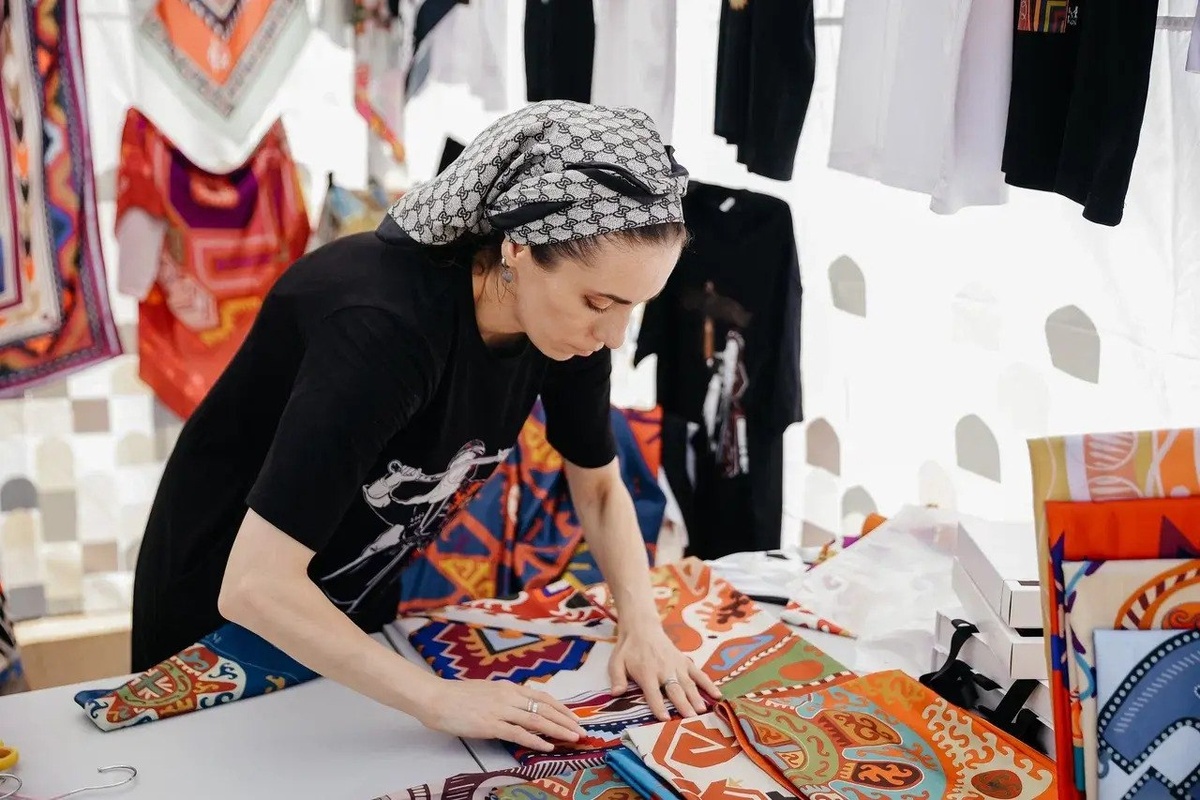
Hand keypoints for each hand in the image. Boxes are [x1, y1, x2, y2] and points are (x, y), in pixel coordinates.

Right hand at [413, 677, 587, 751]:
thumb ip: (504, 697)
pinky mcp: (491, 725)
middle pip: (544, 708)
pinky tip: (547, 747)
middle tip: (580, 730)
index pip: (541, 697)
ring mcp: (500, 710)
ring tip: (572, 738)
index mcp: (508, 687)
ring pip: (536, 720)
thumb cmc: (457, 695)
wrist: (436, 697)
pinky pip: (518, 734)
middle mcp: (508, 696)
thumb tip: (518, 706)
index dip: (560, 708)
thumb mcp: (487, 691)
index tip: (574, 717)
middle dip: (565, 720)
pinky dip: (535, 740)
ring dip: (557, 730)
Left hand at [608, 620, 722, 720]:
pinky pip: (698, 673)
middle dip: (682, 704)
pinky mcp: (685, 661)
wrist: (642, 628)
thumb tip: (615, 693)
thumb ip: (617, 678)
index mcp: (646, 672)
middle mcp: (663, 669)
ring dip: (696, 696)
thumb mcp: (616, 662)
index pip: (652, 692)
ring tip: (703, 710)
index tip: (665, 719)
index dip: (658, 705)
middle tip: (691, 718)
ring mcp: (677, 665)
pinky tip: (717, 695)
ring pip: (688, 683)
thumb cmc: (628, 649)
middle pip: (674, 689)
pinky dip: (708, 684)